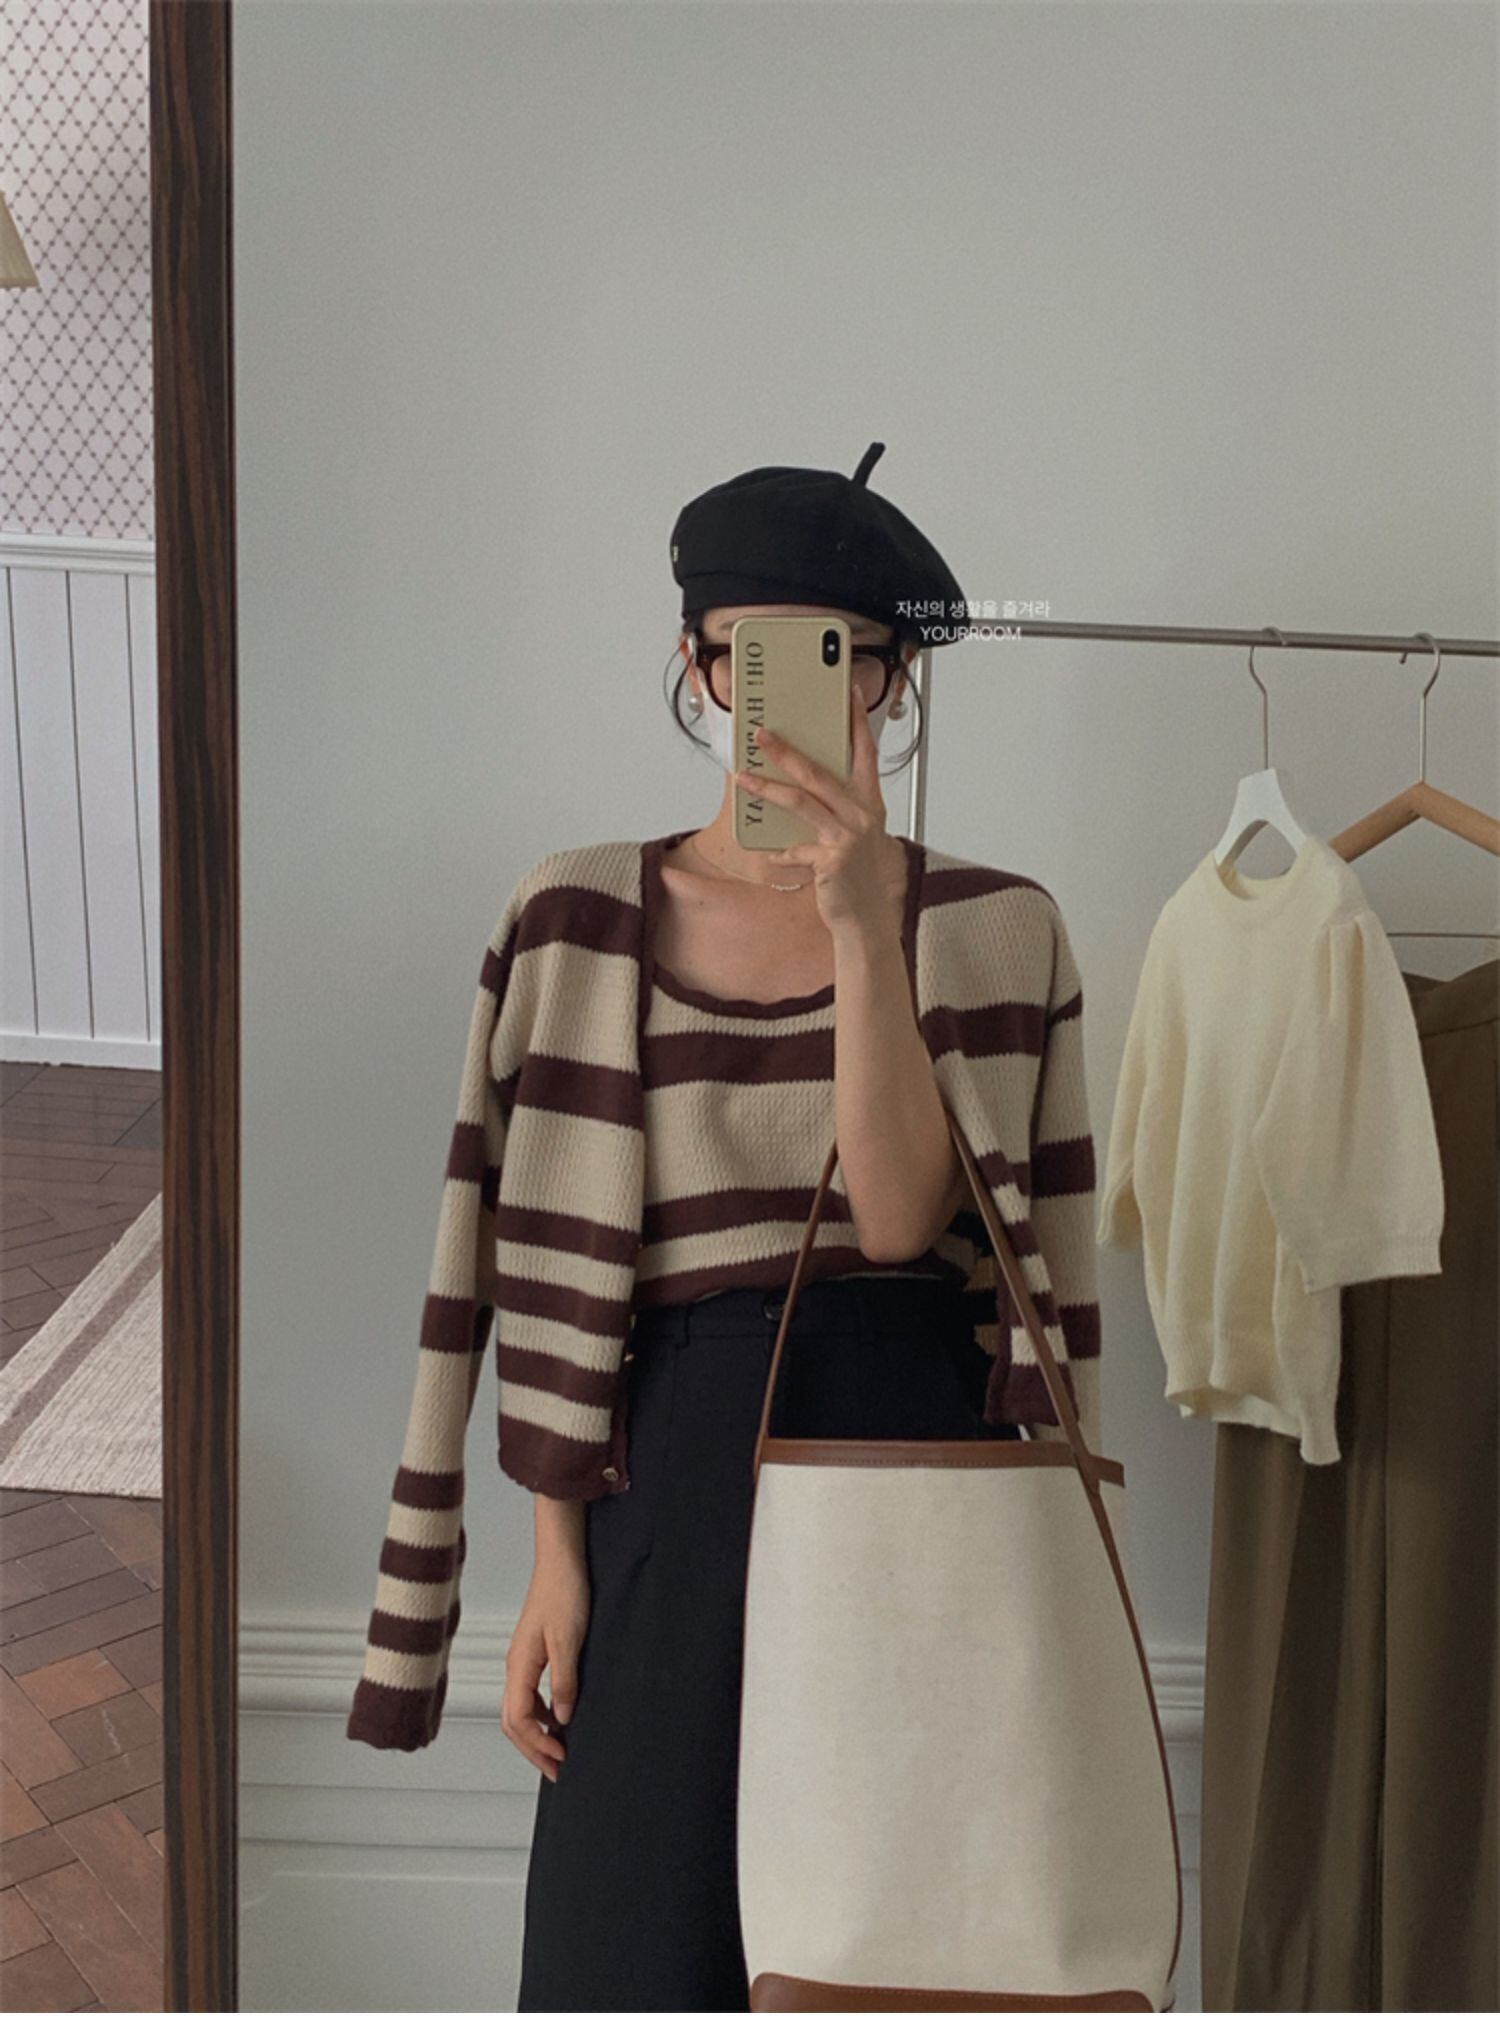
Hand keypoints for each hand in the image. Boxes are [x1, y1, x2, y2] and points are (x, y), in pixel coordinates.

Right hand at [501, 1552, 589, 1780]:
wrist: (562, 1560)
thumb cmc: (565, 1592)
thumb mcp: (569, 1640)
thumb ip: (564, 1681)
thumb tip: (563, 1719)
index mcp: (519, 1666)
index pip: (518, 1721)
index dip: (537, 1746)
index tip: (560, 1761)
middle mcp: (516, 1666)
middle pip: (514, 1722)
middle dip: (534, 1750)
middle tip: (558, 1770)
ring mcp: (524, 1660)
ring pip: (521, 1710)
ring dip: (538, 1734)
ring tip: (560, 1750)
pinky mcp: (535, 1652)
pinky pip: (531, 1694)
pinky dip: (543, 1714)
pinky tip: (561, 1717)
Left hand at [735, 694, 906, 935]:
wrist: (866, 917)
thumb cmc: (857, 873)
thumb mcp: (852, 834)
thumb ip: (831, 810)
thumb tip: (794, 787)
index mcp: (869, 802)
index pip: (865, 753)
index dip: (858, 722)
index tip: (850, 694)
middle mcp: (862, 815)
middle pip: (818, 772)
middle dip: (786, 750)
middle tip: (762, 733)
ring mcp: (848, 837)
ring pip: (800, 802)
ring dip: (767, 788)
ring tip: (743, 776)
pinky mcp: (832, 859)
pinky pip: (795, 848)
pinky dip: (781, 852)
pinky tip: (772, 854)